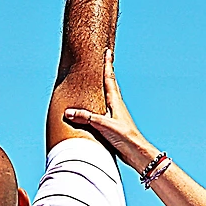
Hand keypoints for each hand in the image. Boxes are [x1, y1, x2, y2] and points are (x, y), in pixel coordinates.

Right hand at [63, 50, 157, 168]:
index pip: (110, 78)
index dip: (108, 65)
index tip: (107, 52)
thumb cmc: (124, 137)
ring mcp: (117, 115)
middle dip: (107, 72)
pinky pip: (106, 108)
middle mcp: (117, 105)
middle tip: (105, 60)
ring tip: (100, 80)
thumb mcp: (103, 125)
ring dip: (106, 86)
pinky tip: (99, 107)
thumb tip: (68, 112)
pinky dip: (102, 101)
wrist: (137, 153)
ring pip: (110, 95)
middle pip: (111, 84)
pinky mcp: (115, 124)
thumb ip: (86, 118)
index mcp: (115, 101)